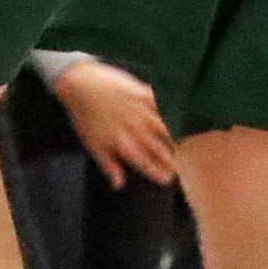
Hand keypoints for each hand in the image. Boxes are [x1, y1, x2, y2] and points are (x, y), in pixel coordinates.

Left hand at [48, 55, 178, 186]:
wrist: (78, 84)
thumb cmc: (84, 116)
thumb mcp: (93, 144)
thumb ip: (108, 165)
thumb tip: (118, 184)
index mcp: (121, 143)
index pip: (144, 162)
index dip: (157, 172)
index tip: (168, 180)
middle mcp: (133, 129)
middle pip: (159, 148)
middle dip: (173, 160)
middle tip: (184, 167)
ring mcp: (139, 111)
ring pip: (165, 128)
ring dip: (178, 138)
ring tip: (189, 145)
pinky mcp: (142, 93)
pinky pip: (162, 104)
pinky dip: (173, 110)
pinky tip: (184, 115)